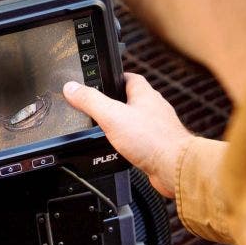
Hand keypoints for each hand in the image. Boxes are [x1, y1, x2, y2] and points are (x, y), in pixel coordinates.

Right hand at [64, 73, 193, 196]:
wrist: (174, 167)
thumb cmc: (152, 140)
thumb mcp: (112, 116)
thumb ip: (91, 101)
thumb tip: (71, 88)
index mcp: (144, 94)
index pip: (128, 77)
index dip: (113, 78)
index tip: (101, 81)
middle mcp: (154, 108)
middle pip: (131, 99)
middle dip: (115, 103)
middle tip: (99, 109)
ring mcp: (158, 127)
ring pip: (137, 120)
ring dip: (123, 124)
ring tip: (107, 131)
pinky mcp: (159, 145)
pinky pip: (142, 139)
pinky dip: (131, 142)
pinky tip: (122, 149)